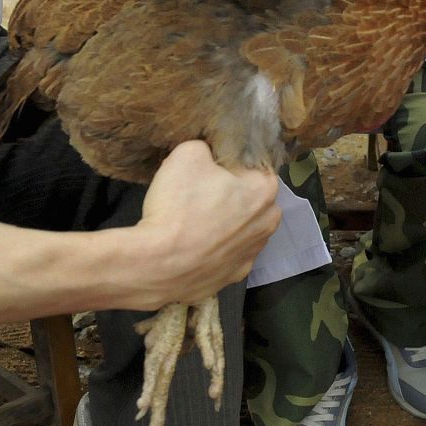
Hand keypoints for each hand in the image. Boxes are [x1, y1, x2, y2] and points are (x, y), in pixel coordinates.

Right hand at [125, 141, 280, 308]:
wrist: (158, 265)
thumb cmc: (179, 205)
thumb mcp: (187, 154)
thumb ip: (206, 148)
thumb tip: (208, 156)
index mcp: (265, 190)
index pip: (253, 167)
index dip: (229, 165)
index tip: (208, 169)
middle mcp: (268, 223)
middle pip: (250, 199)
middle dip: (231, 194)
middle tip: (198, 193)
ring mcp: (252, 254)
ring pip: (240, 229)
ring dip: (223, 224)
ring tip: (192, 222)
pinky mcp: (233, 277)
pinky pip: (225, 255)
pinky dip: (213, 250)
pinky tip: (193, 246)